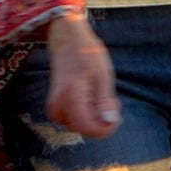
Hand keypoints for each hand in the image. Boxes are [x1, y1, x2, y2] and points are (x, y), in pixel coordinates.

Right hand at [45, 11, 120, 138]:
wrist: (67, 41)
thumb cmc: (86, 54)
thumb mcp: (103, 75)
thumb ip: (105, 101)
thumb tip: (110, 122)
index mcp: (70, 97)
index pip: (88, 128)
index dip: (106, 128)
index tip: (116, 115)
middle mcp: (58, 106)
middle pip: (85, 130)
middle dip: (101, 120)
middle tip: (110, 100)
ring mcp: (55, 108)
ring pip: (80, 126)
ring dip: (94, 117)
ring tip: (100, 95)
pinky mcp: (56, 108)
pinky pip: (75, 120)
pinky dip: (87, 114)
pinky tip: (92, 98)